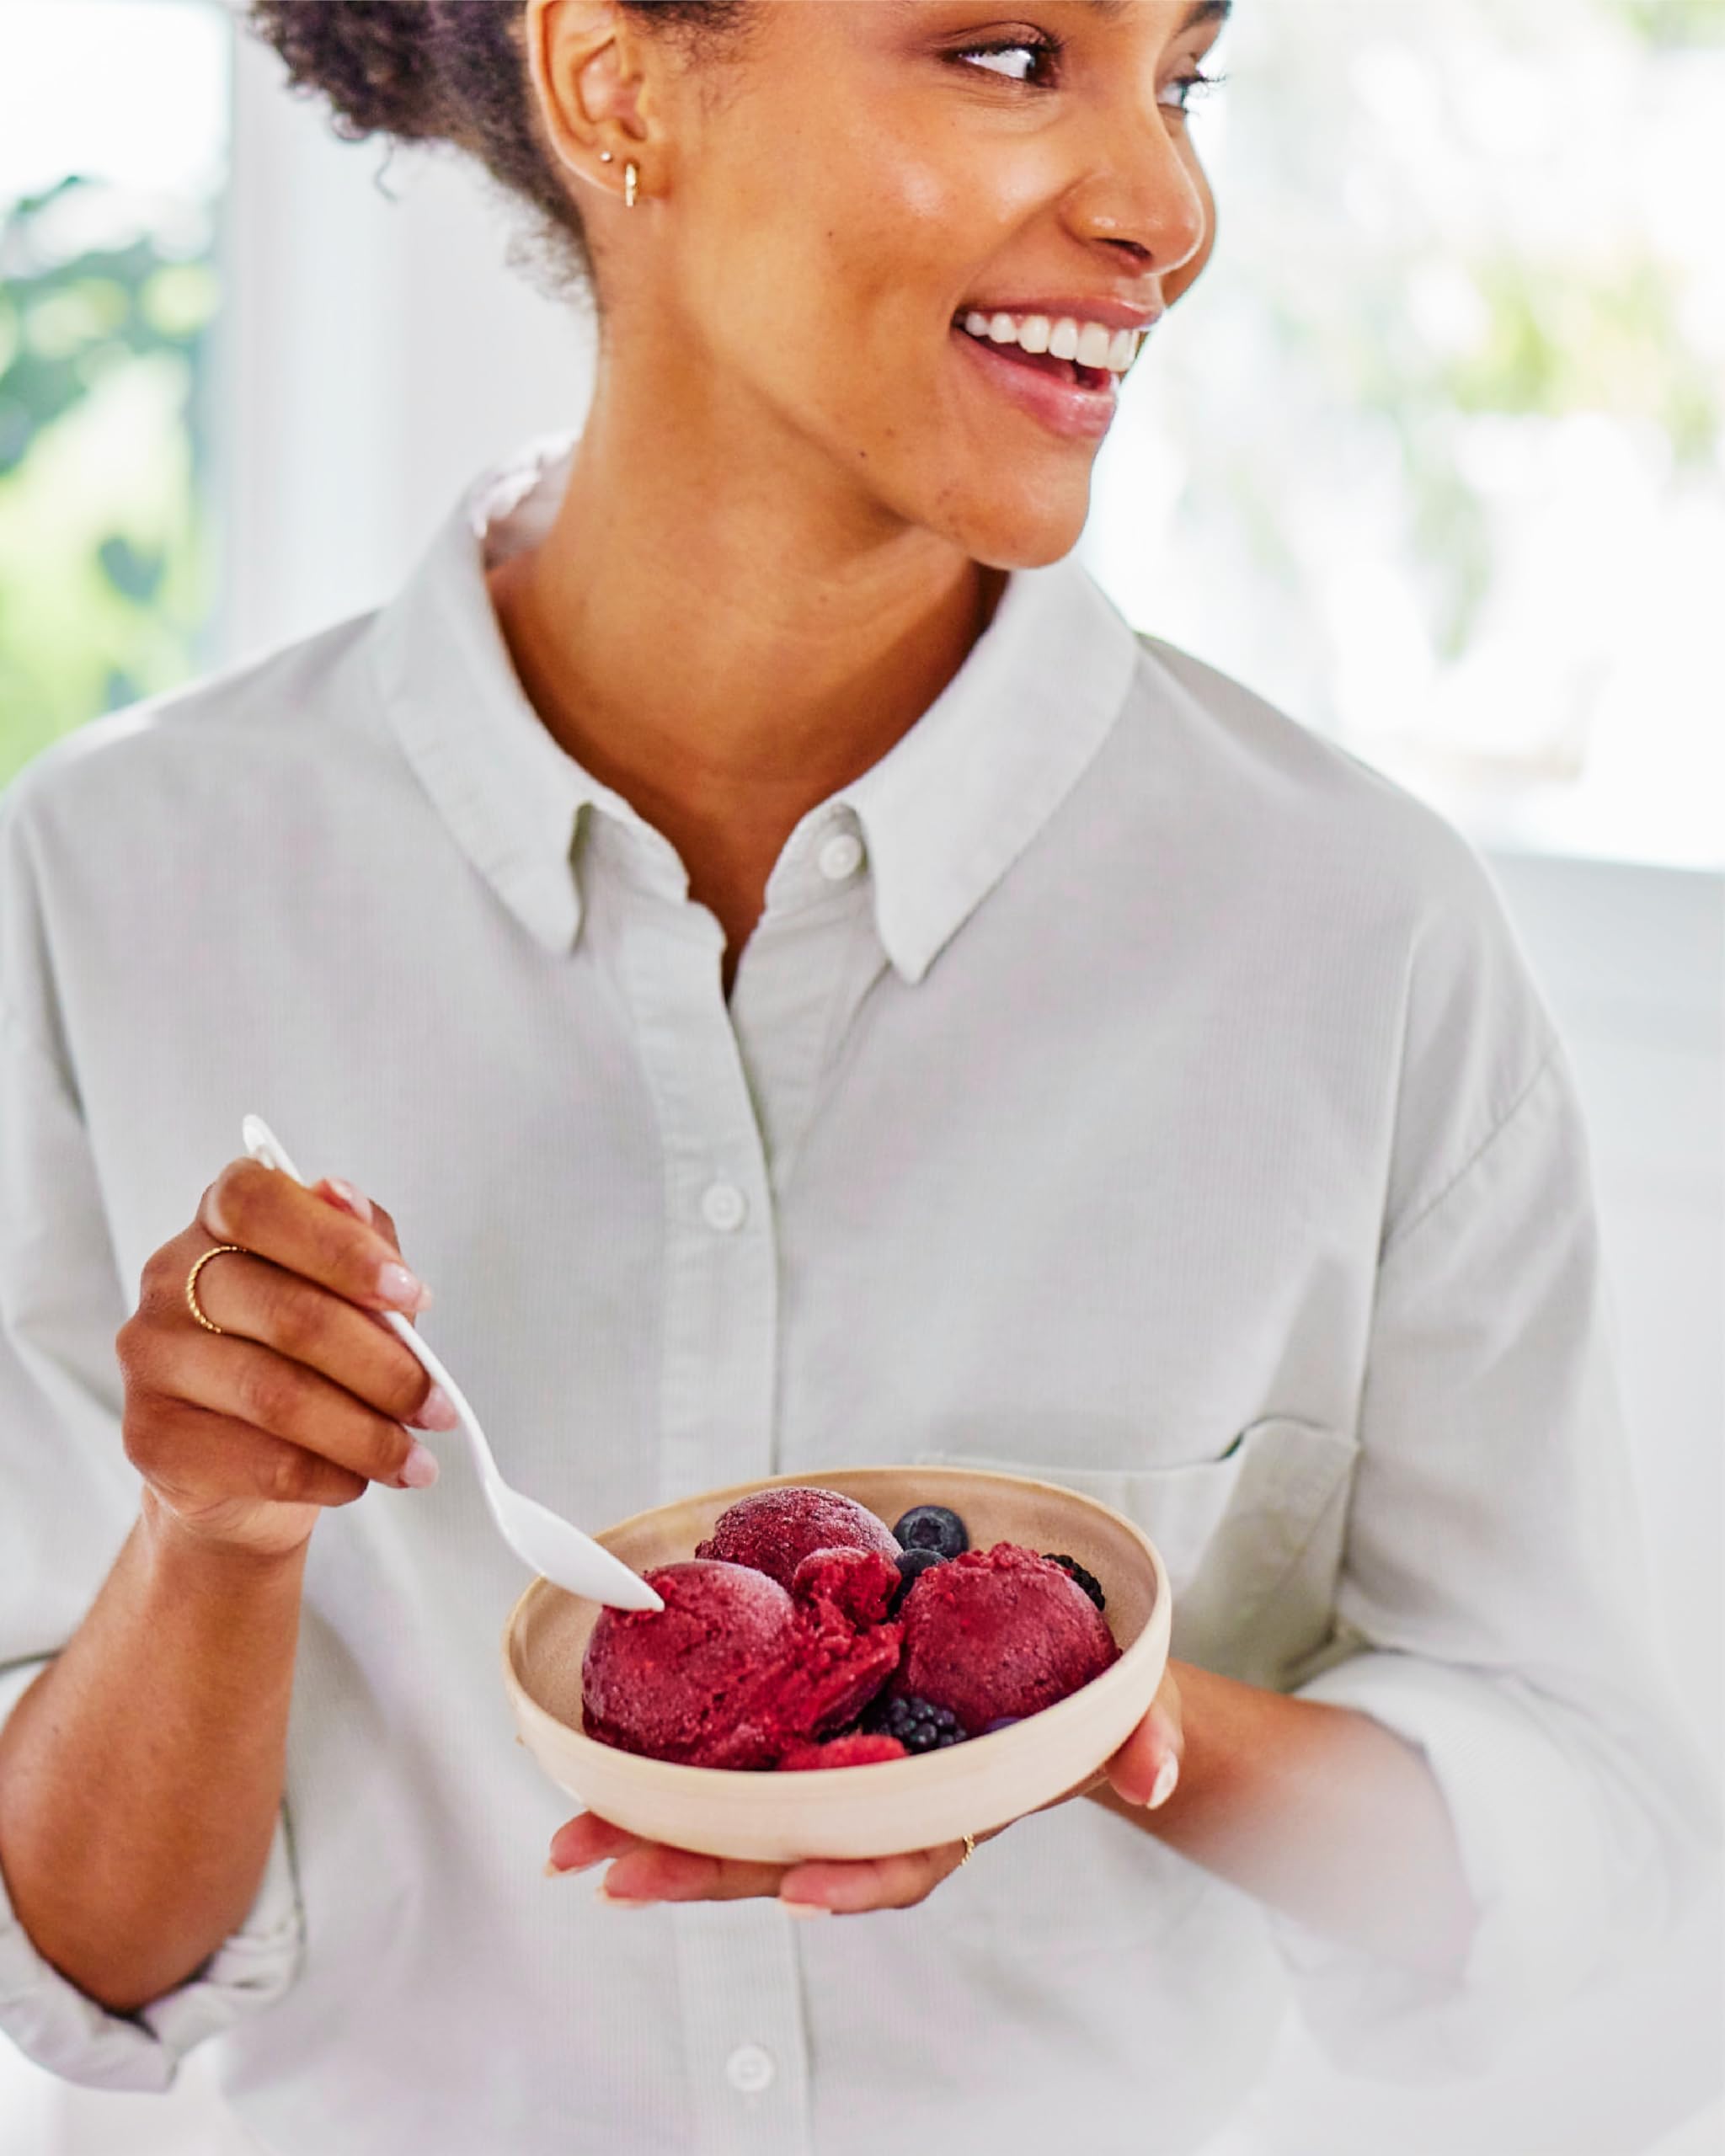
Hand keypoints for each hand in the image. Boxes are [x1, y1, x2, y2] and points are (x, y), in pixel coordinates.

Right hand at [116, 1157, 454, 1560]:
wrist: (240, 1466)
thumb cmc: (304, 1354)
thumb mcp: (348, 1288)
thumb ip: (360, 1243)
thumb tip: (349, 1200)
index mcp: (219, 1220)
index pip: (259, 1203)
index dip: (342, 1247)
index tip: (413, 1294)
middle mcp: (169, 1278)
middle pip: (287, 1313)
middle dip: (384, 1368)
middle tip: (439, 1407)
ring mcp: (152, 1357)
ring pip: (277, 1396)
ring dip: (367, 1436)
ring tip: (416, 1460)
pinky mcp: (151, 1436)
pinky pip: (261, 1461)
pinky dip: (329, 1475)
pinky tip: (359, 1480)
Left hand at [545, 1664, 1186, 1913]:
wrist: (1053, 1673)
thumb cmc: (1081, 1705)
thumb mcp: (1127, 1714)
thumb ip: (1142, 1740)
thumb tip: (1153, 1771)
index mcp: (952, 1809)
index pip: (905, 1860)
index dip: (854, 1880)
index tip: (801, 1886)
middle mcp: (880, 1805)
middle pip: (789, 1853)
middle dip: (703, 1870)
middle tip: (613, 1874)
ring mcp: (836, 1775)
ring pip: (741, 1820)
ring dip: (656, 1831)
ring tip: (574, 1841)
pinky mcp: (805, 1732)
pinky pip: (734, 1763)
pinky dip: (668, 1774)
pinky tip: (602, 1775)